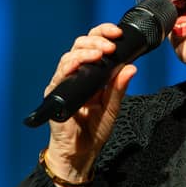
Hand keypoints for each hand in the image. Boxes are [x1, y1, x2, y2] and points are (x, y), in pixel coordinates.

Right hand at [44, 24, 137, 182]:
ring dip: (86, 51)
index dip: (103, 34)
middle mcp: (75, 75)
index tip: (117, 33)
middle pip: (80, 45)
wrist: (80, 153)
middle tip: (111, 45)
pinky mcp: (54, 93)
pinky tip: (81, 64)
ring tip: (101, 52)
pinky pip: (60, 75)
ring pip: (69, 56)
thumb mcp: (112, 107)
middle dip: (96, 39)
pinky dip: (71, 66)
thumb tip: (131, 67)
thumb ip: (119, 88)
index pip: (94, 45)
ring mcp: (63, 83)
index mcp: (90, 74)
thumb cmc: (93, 131)